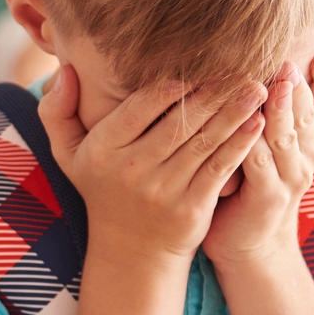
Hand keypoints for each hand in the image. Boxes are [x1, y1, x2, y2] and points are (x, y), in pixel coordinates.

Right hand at [40, 63, 266, 263]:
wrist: (131, 250)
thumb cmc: (103, 188)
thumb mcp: (67, 154)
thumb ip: (56, 110)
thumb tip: (65, 69)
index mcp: (104, 150)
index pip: (137, 110)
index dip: (167, 87)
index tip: (193, 64)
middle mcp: (132, 170)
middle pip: (177, 124)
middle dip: (211, 93)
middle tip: (240, 65)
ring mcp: (164, 191)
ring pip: (203, 143)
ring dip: (233, 113)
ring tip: (256, 86)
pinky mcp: (192, 208)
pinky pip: (219, 169)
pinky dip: (240, 144)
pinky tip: (257, 122)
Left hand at [203, 47, 313, 269]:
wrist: (252, 246)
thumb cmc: (252, 185)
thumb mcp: (270, 145)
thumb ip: (274, 112)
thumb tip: (268, 65)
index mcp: (310, 140)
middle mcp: (306, 156)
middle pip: (304, 113)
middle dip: (298, 85)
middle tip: (291, 59)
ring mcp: (290, 177)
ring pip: (285, 135)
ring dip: (280, 108)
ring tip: (277, 83)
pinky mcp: (268, 195)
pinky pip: (259, 162)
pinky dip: (252, 139)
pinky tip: (247, 121)